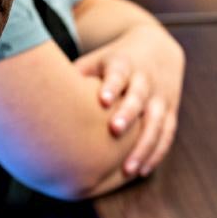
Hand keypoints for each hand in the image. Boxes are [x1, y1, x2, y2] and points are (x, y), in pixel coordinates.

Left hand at [74, 23, 184, 176]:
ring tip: (128, 169)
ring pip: (156, 121)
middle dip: (128, 113)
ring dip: (143, 145)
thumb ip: (77, 75)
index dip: (111, 86)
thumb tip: (46, 94)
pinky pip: (166, 134)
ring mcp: (160, 95)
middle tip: (114, 130)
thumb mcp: (97, 59)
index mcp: (124, 64)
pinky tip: (142, 171)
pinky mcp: (170, 110)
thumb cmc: (116, 59)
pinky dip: (156, 152)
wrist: (157, 47)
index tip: (102, 100)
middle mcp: (145, 79)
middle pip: (139, 96)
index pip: (118, 73)